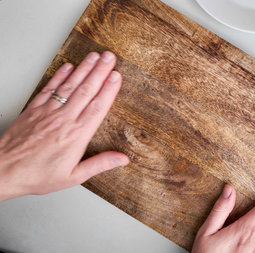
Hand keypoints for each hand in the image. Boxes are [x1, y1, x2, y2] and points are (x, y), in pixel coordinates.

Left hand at [0, 51, 128, 200]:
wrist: (4, 171)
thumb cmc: (38, 175)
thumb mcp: (73, 176)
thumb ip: (99, 164)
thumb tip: (122, 159)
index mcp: (76, 135)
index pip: (98, 107)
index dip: (109, 89)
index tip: (117, 76)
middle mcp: (64, 119)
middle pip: (86, 90)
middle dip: (100, 71)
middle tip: (110, 57)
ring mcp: (48, 112)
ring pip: (70, 86)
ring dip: (84, 69)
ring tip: (95, 56)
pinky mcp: (34, 109)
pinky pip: (50, 88)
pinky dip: (60, 76)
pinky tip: (68, 67)